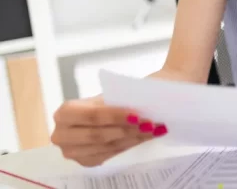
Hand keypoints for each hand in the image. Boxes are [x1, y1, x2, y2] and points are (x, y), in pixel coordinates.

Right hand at [51, 96, 166, 166]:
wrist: (100, 113)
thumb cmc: (105, 101)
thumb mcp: (109, 95)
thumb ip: (121, 99)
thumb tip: (145, 101)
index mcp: (65, 113)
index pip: (92, 116)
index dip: (115, 116)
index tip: (138, 115)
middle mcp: (62, 134)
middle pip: (99, 135)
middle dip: (127, 130)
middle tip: (150, 124)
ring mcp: (72, 151)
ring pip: (107, 146)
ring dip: (133, 138)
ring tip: (153, 130)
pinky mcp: (85, 161)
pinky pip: (110, 154)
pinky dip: (130, 144)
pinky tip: (145, 137)